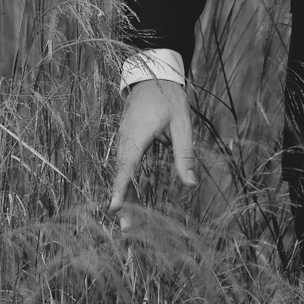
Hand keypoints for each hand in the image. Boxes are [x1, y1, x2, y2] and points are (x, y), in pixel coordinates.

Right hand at [108, 79, 195, 216]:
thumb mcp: (182, 124)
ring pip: (121, 171)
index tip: (113, 209)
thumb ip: (184, 154)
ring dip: (124, 195)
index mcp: (137, 135)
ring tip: (128, 221)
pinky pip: (123, 164)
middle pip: (121, 175)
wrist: (152, 73)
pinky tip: (130, 198)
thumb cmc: (168, 97)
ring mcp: (123, 139)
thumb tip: (190, 184)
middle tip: (127, 230)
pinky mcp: (126, 139)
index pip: (127, 167)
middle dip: (123, 202)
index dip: (120, 189)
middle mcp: (125, 139)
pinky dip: (125, 183)